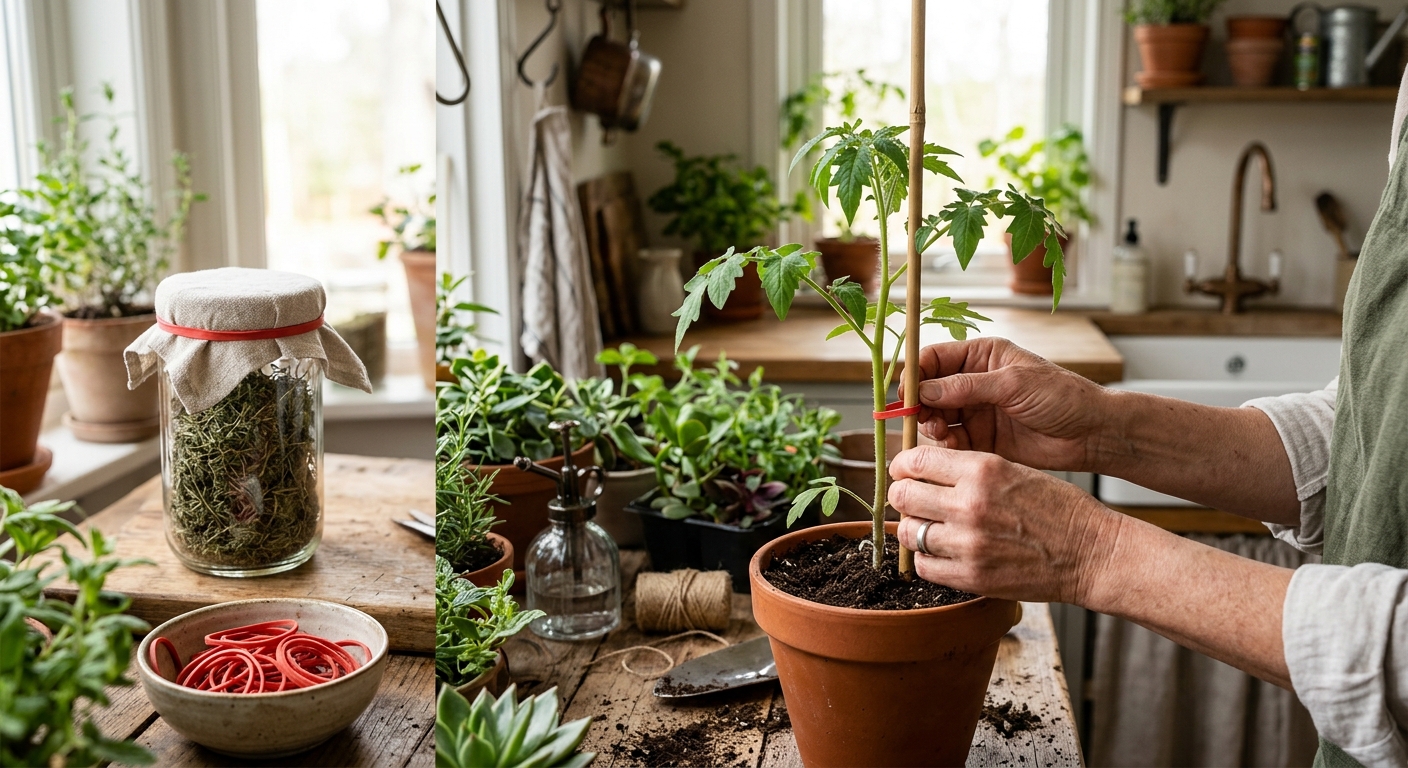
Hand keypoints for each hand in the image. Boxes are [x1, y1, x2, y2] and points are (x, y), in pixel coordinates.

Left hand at [887, 446, 1120, 604]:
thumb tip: (923, 471)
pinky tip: (942, 552)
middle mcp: (970, 505)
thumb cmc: (1057, 509)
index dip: (903, 466)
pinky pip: (924, 566)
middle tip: (911, 500)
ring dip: (913, 528)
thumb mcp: (1012, 470)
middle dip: (903, 495)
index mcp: (982, 470)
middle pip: (903, 495)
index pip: (916, 461)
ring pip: (909, 532)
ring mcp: (969, 544)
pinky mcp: (971, 576)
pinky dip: (926, 558)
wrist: (1091, 553)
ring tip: (929, 527)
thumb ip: (967, 471)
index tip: (904, 472)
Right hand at [916, 337, 1110, 472]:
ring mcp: (976, 411)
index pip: (934, 358)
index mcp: (981, 356)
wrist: (1091, 433)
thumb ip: (967, 386)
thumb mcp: (1013, 384)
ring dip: (932, 426)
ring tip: (943, 435)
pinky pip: (951, 442)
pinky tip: (956, 449)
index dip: (915, 374)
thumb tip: (925, 389)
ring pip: (936, 417)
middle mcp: (973, 381)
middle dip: (921, 405)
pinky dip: (947, 447)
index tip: (907, 394)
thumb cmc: (1062, 396)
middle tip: (926, 420)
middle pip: (929, 390)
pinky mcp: (981, 439)